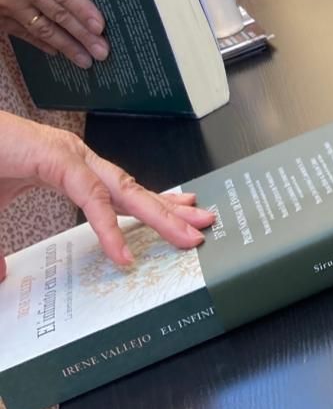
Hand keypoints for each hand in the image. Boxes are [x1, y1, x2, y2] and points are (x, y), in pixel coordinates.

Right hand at [0, 0, 109, 67]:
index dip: (83, 10)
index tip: (100, 26)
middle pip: (57, 16)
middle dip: (81, 36)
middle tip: (102, 52)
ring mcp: (6, 4)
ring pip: (41, 29)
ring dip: (64, 47)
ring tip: (85, 61)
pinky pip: (21, 32)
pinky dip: (39, 43)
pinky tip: (55, 52)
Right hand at [0, 113, 214, 280]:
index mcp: (66, 167)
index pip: (119, 189)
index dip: (150, 204)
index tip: (177, 219)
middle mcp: (75, 159)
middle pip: (134, 189)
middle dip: (171, 210)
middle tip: (202, 228)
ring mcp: (68, 156)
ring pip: (124, 190)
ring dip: (158, 214)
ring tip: (186, 234)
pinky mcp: (54, 158)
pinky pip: (90, 196)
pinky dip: (107, 226)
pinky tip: (121, 252)